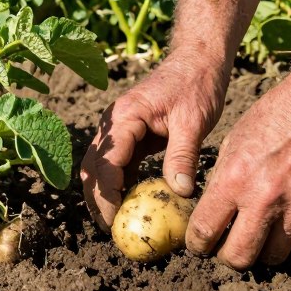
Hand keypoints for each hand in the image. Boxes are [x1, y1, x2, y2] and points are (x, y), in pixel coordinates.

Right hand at [81, 55, 226, 229]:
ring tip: (117, 221)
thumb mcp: (193, 121)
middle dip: (97, 199)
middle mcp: (114, 123)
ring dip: (103, 193)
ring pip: (99, 165)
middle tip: (112, 230)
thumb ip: (182, 156)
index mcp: (125, 117)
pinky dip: (117, 184)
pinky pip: (116, 162)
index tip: (117, 222)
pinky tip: (130, 202)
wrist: (197, 61)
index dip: (107, 196)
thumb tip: (179, 193)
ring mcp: (119, 128)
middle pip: (92, 167)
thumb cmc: (196, 85)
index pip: (106, 163)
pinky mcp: (130, 133)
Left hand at [185, 75, 290, 267]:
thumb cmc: (275, 116)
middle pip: (238, 257)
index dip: (197, 243)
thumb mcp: (234, 142)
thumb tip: (212, 210)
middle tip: (225, 249)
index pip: (205, 230)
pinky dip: (289, 241)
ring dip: (260, 252)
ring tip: (255, 238)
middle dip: (226, 257)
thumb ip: (223, 179)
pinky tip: (282, 227)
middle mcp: (264, 200)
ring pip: (272, 258)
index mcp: (234, 179)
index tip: (197, 244)